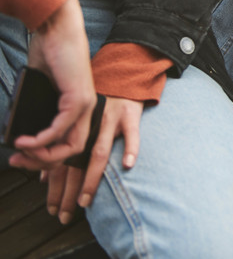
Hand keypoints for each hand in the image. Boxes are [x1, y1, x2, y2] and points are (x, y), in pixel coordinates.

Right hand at [8, 0, 95, 170]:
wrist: (57, 29)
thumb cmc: (48, 53)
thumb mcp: (39, 87)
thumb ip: (35, 110)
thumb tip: (20, 132)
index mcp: (78, 108)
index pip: (68, 144)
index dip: (45, 156)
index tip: (21, 157)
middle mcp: (86, 109)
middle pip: (71, 151)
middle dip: (42, 162)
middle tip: (18, 162)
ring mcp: (85, 104)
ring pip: (71, 146)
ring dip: (42, 155)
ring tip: (21, 152)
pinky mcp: (78, 98)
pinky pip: (62, 129)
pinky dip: (42, 140)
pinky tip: (25, 141)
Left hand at [45, 96, 142, 224]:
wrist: (121, 75)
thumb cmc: (99, 101)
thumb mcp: (77, 121)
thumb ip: (60, 150)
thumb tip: (43, 178)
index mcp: (75, 130)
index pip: (61, 163)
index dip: (54, 188)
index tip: (51, 210)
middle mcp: (89, 128)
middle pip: (76, 165)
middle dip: (68, 191)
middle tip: (64, 216)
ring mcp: (110, 121)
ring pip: (99, 153)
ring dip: (91, 178)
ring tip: (85, 200)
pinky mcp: (130, 114)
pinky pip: (132, 133)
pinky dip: (131, 147)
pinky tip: (128, 164)